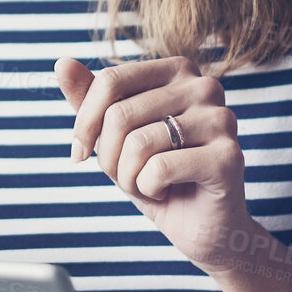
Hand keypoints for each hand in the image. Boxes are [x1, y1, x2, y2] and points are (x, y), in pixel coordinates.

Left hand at [55, 56, 255, 267]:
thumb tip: (62, 63)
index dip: (84, 122)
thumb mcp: (115, 137)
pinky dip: (148, 190)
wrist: (202, 228)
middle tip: (126, 176)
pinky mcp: (229, 156)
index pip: (110, 80)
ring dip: (127, 177)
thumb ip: (91, 98)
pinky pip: (158, 169)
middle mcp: (205, 86)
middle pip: (120, 114)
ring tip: (147, 185)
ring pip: (137, 143)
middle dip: (107, 158)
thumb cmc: (157, 176)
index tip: (79, 153)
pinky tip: (166, 193)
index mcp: (178, 70)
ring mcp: (221, 119)